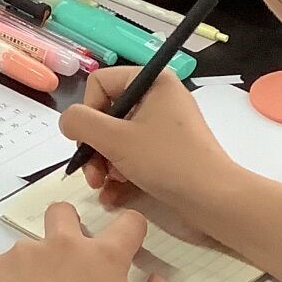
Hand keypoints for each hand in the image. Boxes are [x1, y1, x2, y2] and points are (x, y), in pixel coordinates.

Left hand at [0, 203, 178, 281]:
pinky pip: (5, 266)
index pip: (129, 222)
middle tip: (71, 263)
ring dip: (39, 264)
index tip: (127, 250)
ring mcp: (24, 253)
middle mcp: (63, 243)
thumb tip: (157, 278)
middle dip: (70, 225)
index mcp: (103, 256)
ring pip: (32, 245)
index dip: (132, 231)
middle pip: (65, 211)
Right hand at [58, 66, 239, 221]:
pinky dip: (120, 175)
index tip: (88, 141)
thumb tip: (67, 120)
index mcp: (152, 82)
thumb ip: (81, 123)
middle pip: (107, 115)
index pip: (100, 83)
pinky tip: (113, 196)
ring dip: (104, 165)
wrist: (214, 199)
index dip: (87, 113)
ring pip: (118, 140)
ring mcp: (165, 128)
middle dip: (94, 147)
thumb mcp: (115, 139)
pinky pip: (134, 156)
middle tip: (92, 175)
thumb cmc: (166, 161)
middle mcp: (159, 99)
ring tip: (104, 187)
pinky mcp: (168, 153)